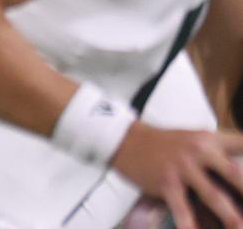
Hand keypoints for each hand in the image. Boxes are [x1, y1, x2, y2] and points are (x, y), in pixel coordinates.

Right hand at [112, 122, 242, 228]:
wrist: (126, 140)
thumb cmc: (167, 144)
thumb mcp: (196, 139)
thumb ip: (220, 152)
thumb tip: (239, 176)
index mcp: (210, 139)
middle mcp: (199, 151)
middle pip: (235, 174)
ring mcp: (182, 167)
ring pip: (215, 196)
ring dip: (232, 217)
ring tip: (239, 228)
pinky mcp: (167, 182)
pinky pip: (183, 209)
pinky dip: (191, 225)